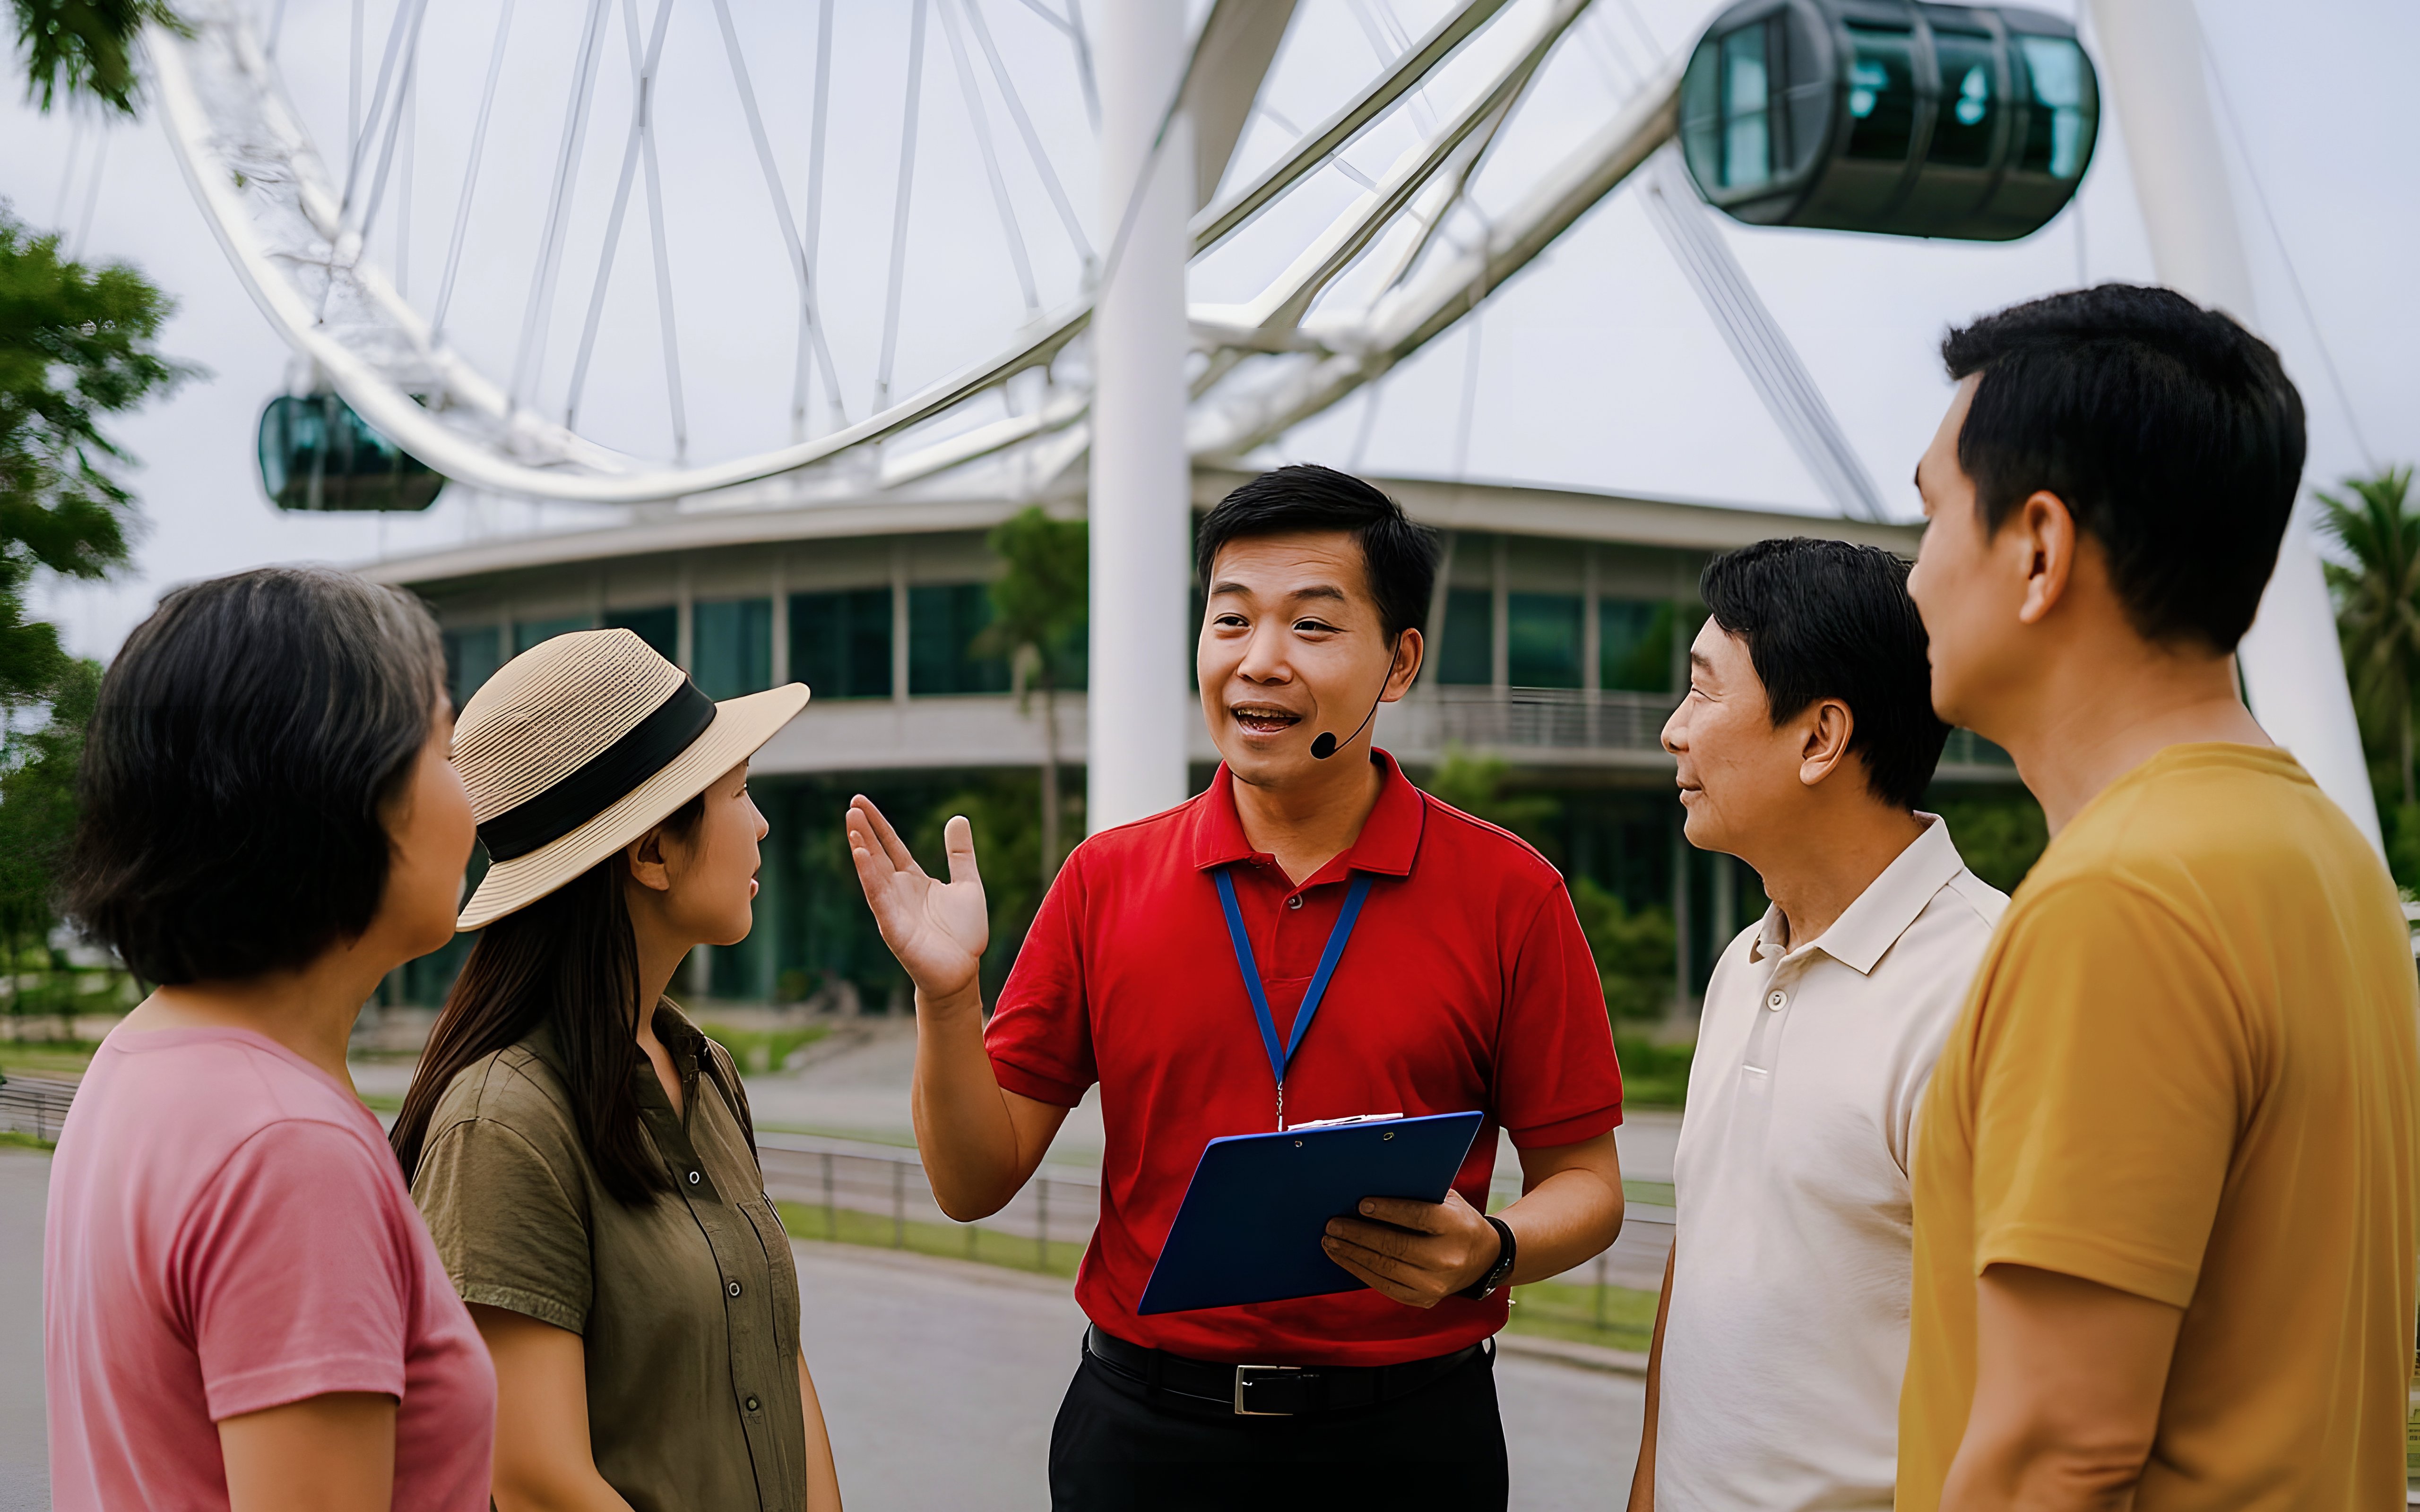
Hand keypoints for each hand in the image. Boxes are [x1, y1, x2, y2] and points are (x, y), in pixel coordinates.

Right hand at [846, 797, 987, 1006]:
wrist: (962, 973)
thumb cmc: (963, 934)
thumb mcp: (968, 884)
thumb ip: (961, 853)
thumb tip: (957, 817)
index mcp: (914, 881)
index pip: (891, 845)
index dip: (878, 824)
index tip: (860, 801)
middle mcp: (898, 892)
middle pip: (877, 854)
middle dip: (864, 830)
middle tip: (851, 805)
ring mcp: (893, 909)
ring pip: (873, 873)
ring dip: (861, 848)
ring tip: (852, 823)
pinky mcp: (893, 927)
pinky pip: (878, 898)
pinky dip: (869, 877)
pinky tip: (860, 855)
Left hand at [1321, 1190, 1501, 1308]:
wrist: (1483, 1259)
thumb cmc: (1457, 1221)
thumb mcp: (1447, 1200)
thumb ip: (1418, 1194)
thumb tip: (1373, 1185)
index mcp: (1455, 1226)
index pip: (1417, 1217)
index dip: (1387, 1211)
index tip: (1360, 1205)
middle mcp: (1447, 1258)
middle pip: (1395, 1246)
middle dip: (1359, 1235)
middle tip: (1333, 1225)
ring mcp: (1435, 1284)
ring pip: (1385, 1269)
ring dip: (1352, 1254)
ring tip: (1331, 1241)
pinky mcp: (1422, 1299)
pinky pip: (1384, 1286)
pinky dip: (1360, 1271)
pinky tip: (1345, 1258)